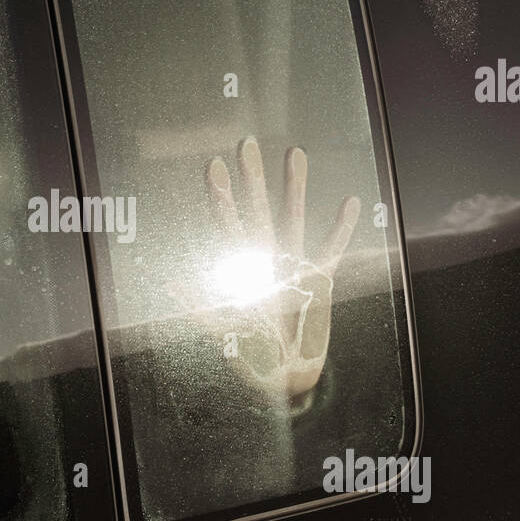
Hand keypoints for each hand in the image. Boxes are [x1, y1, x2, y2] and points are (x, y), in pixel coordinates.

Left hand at [201, 137, 358, 403]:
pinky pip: (332, 250)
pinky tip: (349, 202)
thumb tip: (170, 285)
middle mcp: (265, 259)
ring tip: (295, 152)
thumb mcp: (222, 332)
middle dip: (252, 178)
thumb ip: (200, 309)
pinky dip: (341, 229)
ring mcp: (292, 266)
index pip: (227, 226)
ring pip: (293, 217)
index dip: (220, 198)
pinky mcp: (319, 281)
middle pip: (257, 209)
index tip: (214, 167)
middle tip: (246, 143)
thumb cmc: (251, 355)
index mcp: (240, 270)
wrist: (284, 377)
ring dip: (295, 186)